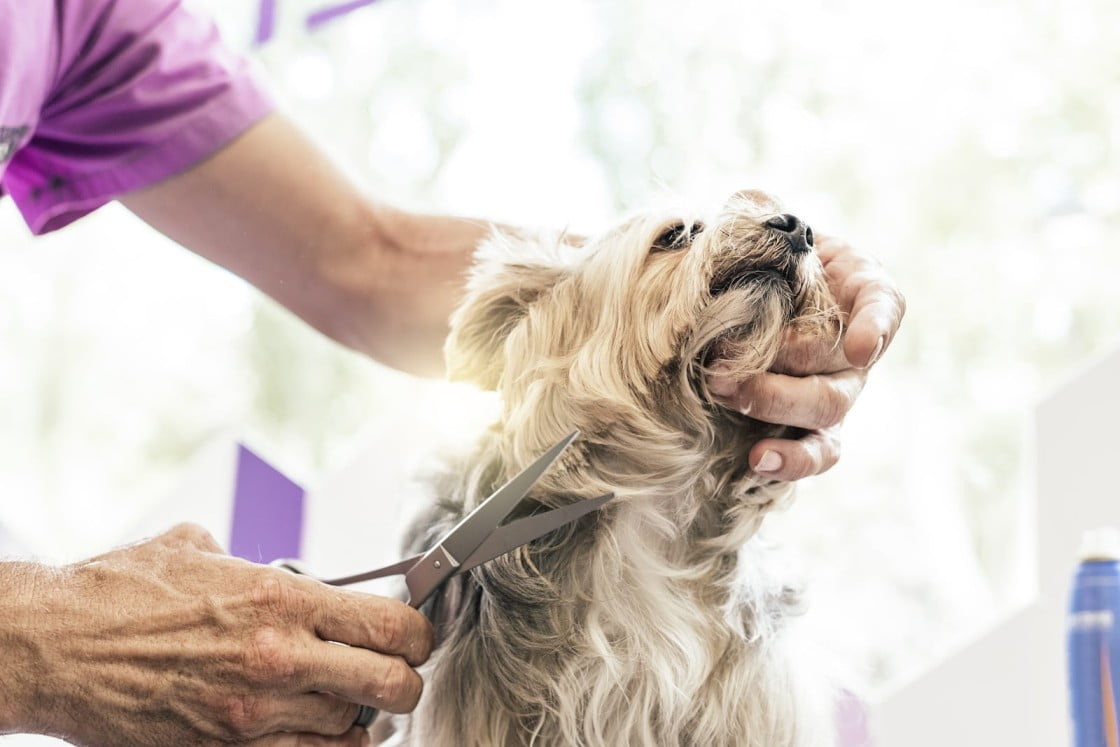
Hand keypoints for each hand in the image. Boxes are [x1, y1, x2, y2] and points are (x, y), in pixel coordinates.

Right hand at [13, 524, 432, 745]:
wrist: (55, 647)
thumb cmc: (120, 593)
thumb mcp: (200, 549)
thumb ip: (257, 563)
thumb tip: (286, 571)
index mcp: (281, 598)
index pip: (390, 626)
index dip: (417, 634)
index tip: (414, 635)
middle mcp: (279, 657)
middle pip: (389, 684)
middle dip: (405, 681)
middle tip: (399, 673)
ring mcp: (254, 713)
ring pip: (350, 727)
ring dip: (361, 714)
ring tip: (353, 699)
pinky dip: (328, 746)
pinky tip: (327, 732)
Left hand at [707, 234, 904, 480]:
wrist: (735, 297)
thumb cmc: (757, 258)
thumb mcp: (759, 226)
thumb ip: (758, 212)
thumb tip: (753, 200)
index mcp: (857, 289)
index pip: (883, 304)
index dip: (875, 325)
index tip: (861, 344)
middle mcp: (854, 346)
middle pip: (842, 373)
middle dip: (787, 375)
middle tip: (724, 368)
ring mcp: (835, 389)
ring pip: (828, 416)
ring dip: (777, 409)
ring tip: (728, 396)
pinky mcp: (808, 425)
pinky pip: (815, 453)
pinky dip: (790, 462)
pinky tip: (755, 461)